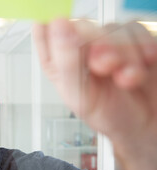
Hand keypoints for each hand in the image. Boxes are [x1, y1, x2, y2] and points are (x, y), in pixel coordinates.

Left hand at [33, 19, 156, 169]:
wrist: (145, 125)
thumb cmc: (108, 114)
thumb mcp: (80, 95)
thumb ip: (67, 61)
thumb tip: (55, 27)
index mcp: (60, 63)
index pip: (46, 35)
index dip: (48, 26)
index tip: (55, 24)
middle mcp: (82, 50)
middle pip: (83, 28)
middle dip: (96, 46)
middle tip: (102, 66)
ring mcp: (108, 44)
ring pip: (113, 30)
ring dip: (123, 54)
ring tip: (126, 80)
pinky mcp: (133, 42)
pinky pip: (137, 31)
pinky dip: (142, 48)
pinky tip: (142, 67)